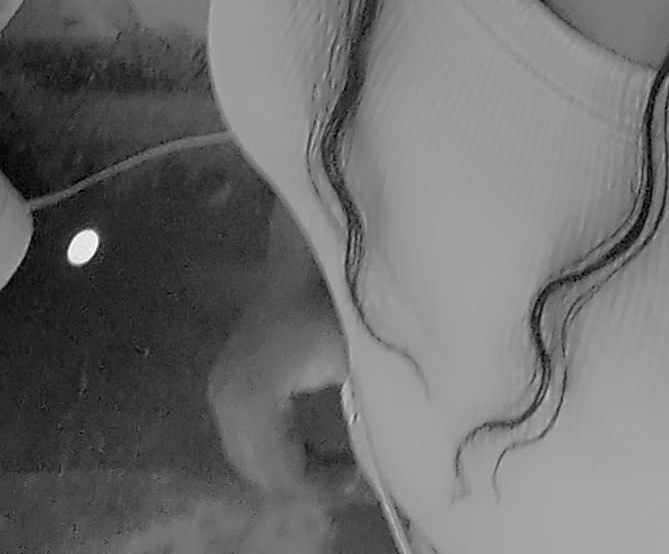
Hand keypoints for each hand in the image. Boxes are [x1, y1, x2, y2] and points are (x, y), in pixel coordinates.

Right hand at [207, 288, 361, 500]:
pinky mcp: (225, 381)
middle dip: (306, 484)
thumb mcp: (355, 359)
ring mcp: (220, 390)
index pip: (285, 472)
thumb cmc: (334, 300)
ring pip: (251, 459)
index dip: (325, 484)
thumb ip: (362, 415)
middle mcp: (226, 401)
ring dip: (289, 470)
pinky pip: (245, 438)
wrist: (306, 253)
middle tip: (349, 479)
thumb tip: (380, 460)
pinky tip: (309, 446)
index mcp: (253, 399)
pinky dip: (275, 451)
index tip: (362, 479)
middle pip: (262, 473)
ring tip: (334, 466)